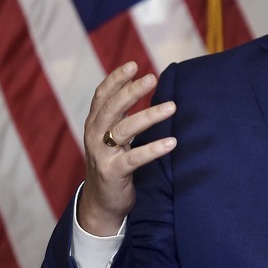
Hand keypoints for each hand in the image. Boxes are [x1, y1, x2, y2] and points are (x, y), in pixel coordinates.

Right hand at [78, 61, 176, 235]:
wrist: (101, 203)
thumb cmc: (112, 162)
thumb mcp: (111, 136)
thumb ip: (121, 115)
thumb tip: (139, 85)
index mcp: (94, 124)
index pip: (102, 95)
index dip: (116, 79)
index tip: (134, 64)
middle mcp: (94, 136)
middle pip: (112, 108)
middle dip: (132, 90)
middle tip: (153, 77)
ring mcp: (102, 155)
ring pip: (124, 129)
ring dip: (149, 116)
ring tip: (172, 106)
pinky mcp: (113, 173)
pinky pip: (135, 158)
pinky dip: (154, 149)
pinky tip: (172, 142)